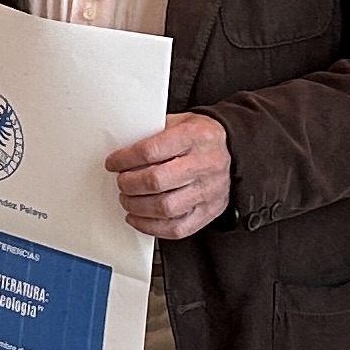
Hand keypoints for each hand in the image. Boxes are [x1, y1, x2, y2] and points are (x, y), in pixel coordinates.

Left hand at [107, 112, 232, 239]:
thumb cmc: (201, 136)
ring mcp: (209, 191)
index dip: (125, 159)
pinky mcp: (209, 211)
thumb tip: (121, 149)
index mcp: (195, 137)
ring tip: (128, 200)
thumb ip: (152, 133)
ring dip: (137, 207)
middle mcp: (205, 165)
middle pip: (156, 181)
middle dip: (130, 184)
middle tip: (121, 182)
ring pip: (165, 208)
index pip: (151, 151)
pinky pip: (177, 228)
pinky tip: (138, 218)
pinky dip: (151, 227)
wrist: (236, 149)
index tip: (113, 163)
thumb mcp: (179, 121)